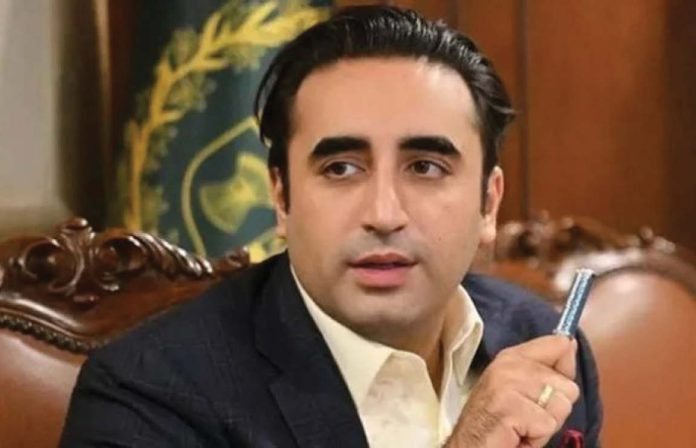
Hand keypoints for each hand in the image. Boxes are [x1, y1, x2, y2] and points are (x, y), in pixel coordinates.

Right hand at [445, 335, 579, 447]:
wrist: (470, 444)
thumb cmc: (497, 420)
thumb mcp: (521, 388)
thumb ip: (547, 367)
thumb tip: (569, 343)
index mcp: (512, 357)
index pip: (558, 344)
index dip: (563, 372)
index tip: (543, 392)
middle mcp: (509, 364)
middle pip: (568, 386)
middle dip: (554, 410)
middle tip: (528, 418)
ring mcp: (507, 384)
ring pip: (562, 406)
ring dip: (546, 425)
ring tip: (523, 426)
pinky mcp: (510, 408)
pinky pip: (548, 424)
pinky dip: (537, 437)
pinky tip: (517, 435)